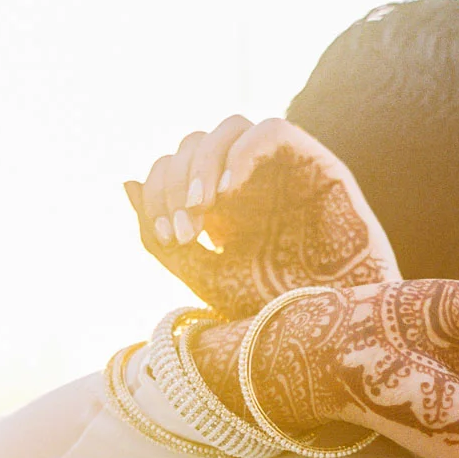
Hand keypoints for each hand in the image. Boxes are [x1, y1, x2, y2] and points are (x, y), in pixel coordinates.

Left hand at [124, 116, 399, 319]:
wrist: (331, 330)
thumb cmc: (273, 311)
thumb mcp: (203, 277)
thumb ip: (161, 238)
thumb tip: (127, 182)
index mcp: (221, 204)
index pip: (176, 167)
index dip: (161, 194)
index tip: (173, 239)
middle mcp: (249, 180)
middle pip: (195, 144)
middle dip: (180, 182)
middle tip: (186, 229)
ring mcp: (282, 169)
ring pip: (230, 127)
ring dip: (205, 162)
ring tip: (204, 208)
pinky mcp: (317, 166)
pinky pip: (273, 130)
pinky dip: (244, 151)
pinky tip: (230, 192)